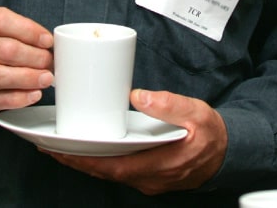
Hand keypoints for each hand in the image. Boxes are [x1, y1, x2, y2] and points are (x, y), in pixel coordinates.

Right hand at [0, 6, 53, 112]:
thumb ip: (14, 30)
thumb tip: (47, 44)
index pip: (1, 21)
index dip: (29, 31)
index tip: (47, 40)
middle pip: (4, 50)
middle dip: (33, 57)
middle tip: (49, 62)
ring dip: (27, 79)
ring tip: (45, 79)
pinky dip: (16, 99)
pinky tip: (31, 94)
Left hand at [46, 89, 227, 194]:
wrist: (229, 153)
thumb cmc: (212, 134)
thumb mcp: (196, 113)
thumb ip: (169, 104)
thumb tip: (138, 97)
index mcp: (157, 164)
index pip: (110, 167)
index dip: (81, 160)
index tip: (58, 150)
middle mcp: (148, 178)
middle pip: (103, 171)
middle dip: (74, 160)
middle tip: (47, 146)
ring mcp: (148, 179)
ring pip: (108, 172)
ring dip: (84, 161)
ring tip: (59, 146)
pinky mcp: (148, 174)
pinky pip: (117, 170)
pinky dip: (98, 161)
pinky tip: (87, 150)